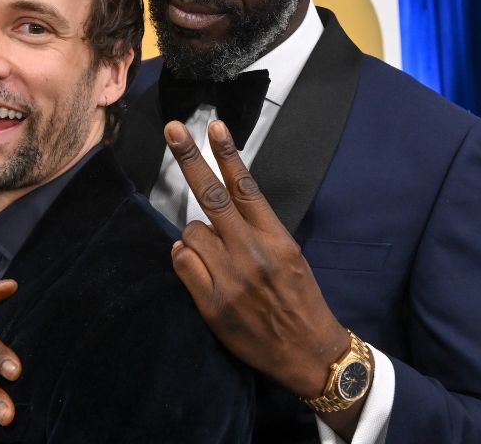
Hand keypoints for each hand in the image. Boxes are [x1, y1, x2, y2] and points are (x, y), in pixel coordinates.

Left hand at [165, 120, 349, 398]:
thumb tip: (217, 211)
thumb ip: (256, 231)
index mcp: (276, 238)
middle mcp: (252, 253)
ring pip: (190, 232)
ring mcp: (230, 279)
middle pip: (212, 197)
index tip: (214, 126)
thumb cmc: (299, 300)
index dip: (228, 154)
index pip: (245, 187)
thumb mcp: (290, 256)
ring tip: (214, 255)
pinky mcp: (212, 304)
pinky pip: (182, 263)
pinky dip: (185, 259)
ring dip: (195, 236)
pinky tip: (199, 268)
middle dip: (190, 158)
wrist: (308, 353)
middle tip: (172, 128)